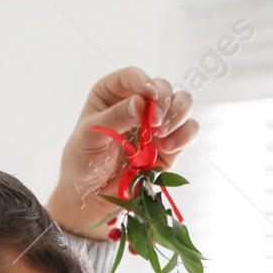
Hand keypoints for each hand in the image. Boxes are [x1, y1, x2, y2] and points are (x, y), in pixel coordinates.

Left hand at [45, 66, 200, 238]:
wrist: (91, 196)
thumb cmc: (83, 162)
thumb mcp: (89, 137)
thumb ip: (114, 118)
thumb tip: (141, 103)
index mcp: (112, 94)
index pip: (133, 76)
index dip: (143, 81)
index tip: (148, 94)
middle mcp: (138, 103)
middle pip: (164, 87)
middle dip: (164, 101)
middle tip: (156, 122)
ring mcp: (156, 123)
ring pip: (183, 103)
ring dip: (178, 114)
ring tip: (162, 134)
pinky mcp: (170, 144)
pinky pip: (189, 130)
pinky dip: (185, 135)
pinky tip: (168, 147)